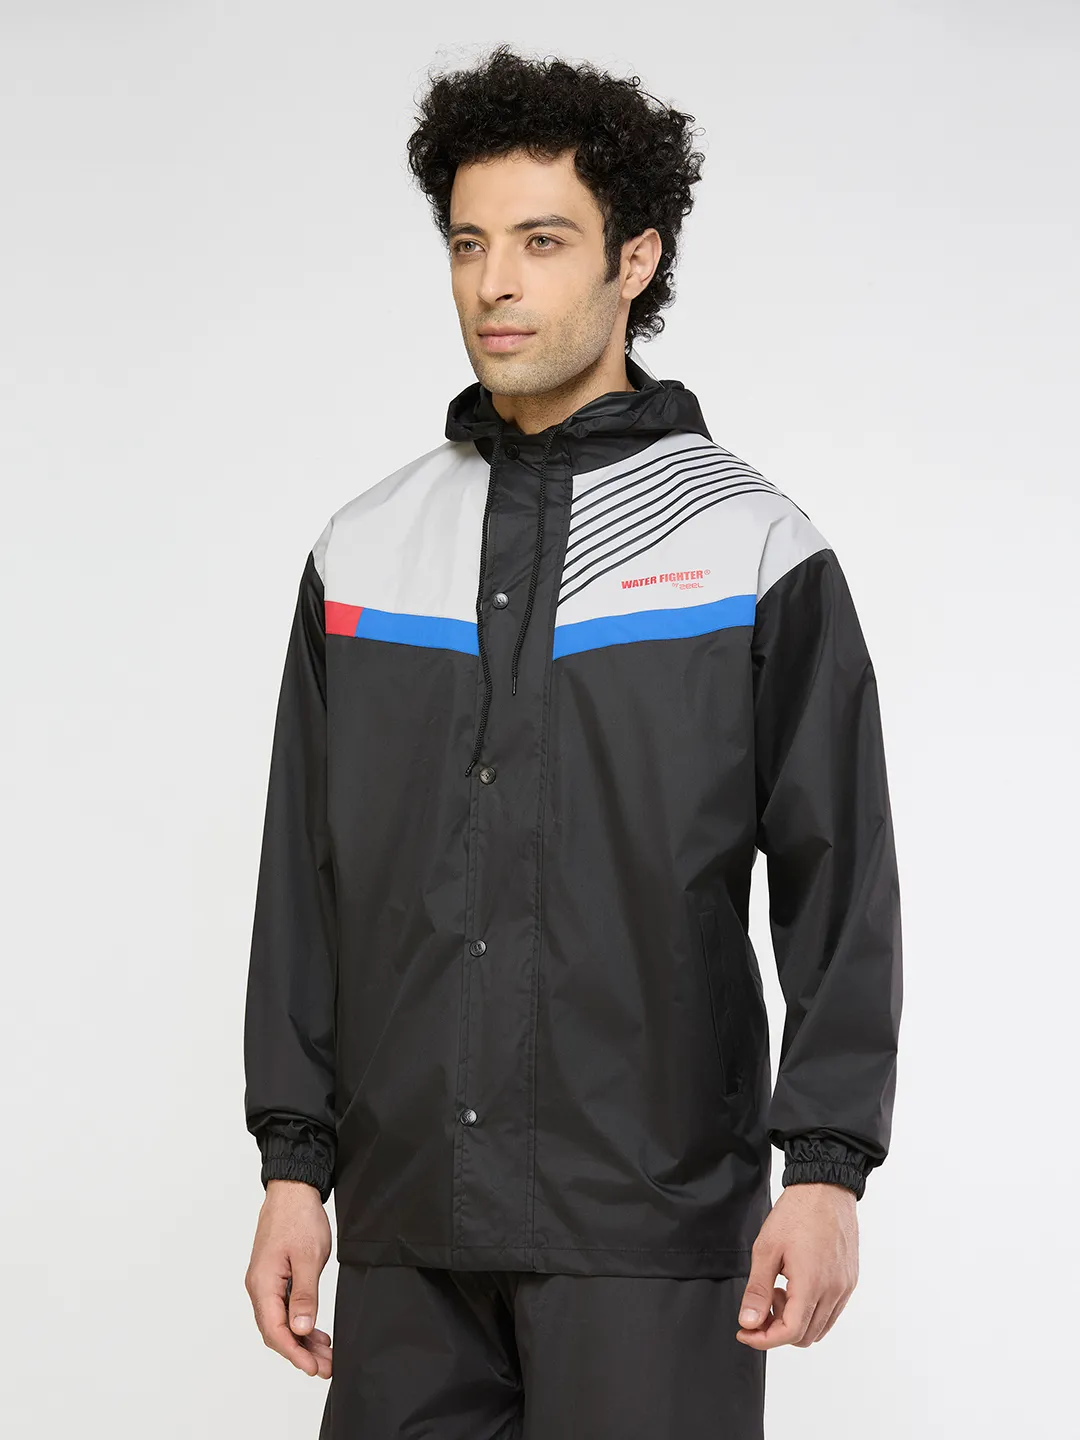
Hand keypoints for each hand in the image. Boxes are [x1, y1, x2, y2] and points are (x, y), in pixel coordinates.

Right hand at [245, 1179, 333, 1377]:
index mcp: (263, 1283)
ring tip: (326, 1353)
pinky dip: (300, 1321)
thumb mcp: (308, 1257)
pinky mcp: (275, 1276)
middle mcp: (259, 1286)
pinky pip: (284, 1307)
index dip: (294, 1353)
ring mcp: (266, 1282)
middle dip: (300, 1351)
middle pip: (276, 1330)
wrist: (293, 1189)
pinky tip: (316, 1331)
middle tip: (326, 1366)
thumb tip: (300, 1329)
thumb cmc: (299, 1217)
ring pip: (281, 1321)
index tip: (314, 1368)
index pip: (275, 1330)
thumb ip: (304, 1295)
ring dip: (302, 1339)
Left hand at [735, 1183, 858, 1347]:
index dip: (763, 1339)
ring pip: (820, 1327)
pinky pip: (831, 1311)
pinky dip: (811, 1310)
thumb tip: (749, 1322)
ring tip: (778, 1289)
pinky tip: (795, 1285)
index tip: (745, 1331)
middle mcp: (834, 1291)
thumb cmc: (796, 1213)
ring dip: (795, 1320)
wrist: (825, 1188)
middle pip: (805, 1336)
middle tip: (760, 1305)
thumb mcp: (766, 1249)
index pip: (790, 1332)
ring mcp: (845, 1287)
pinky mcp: (850, 1280)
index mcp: (812, 1285)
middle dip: (777, 1329)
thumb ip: (757, 1290)